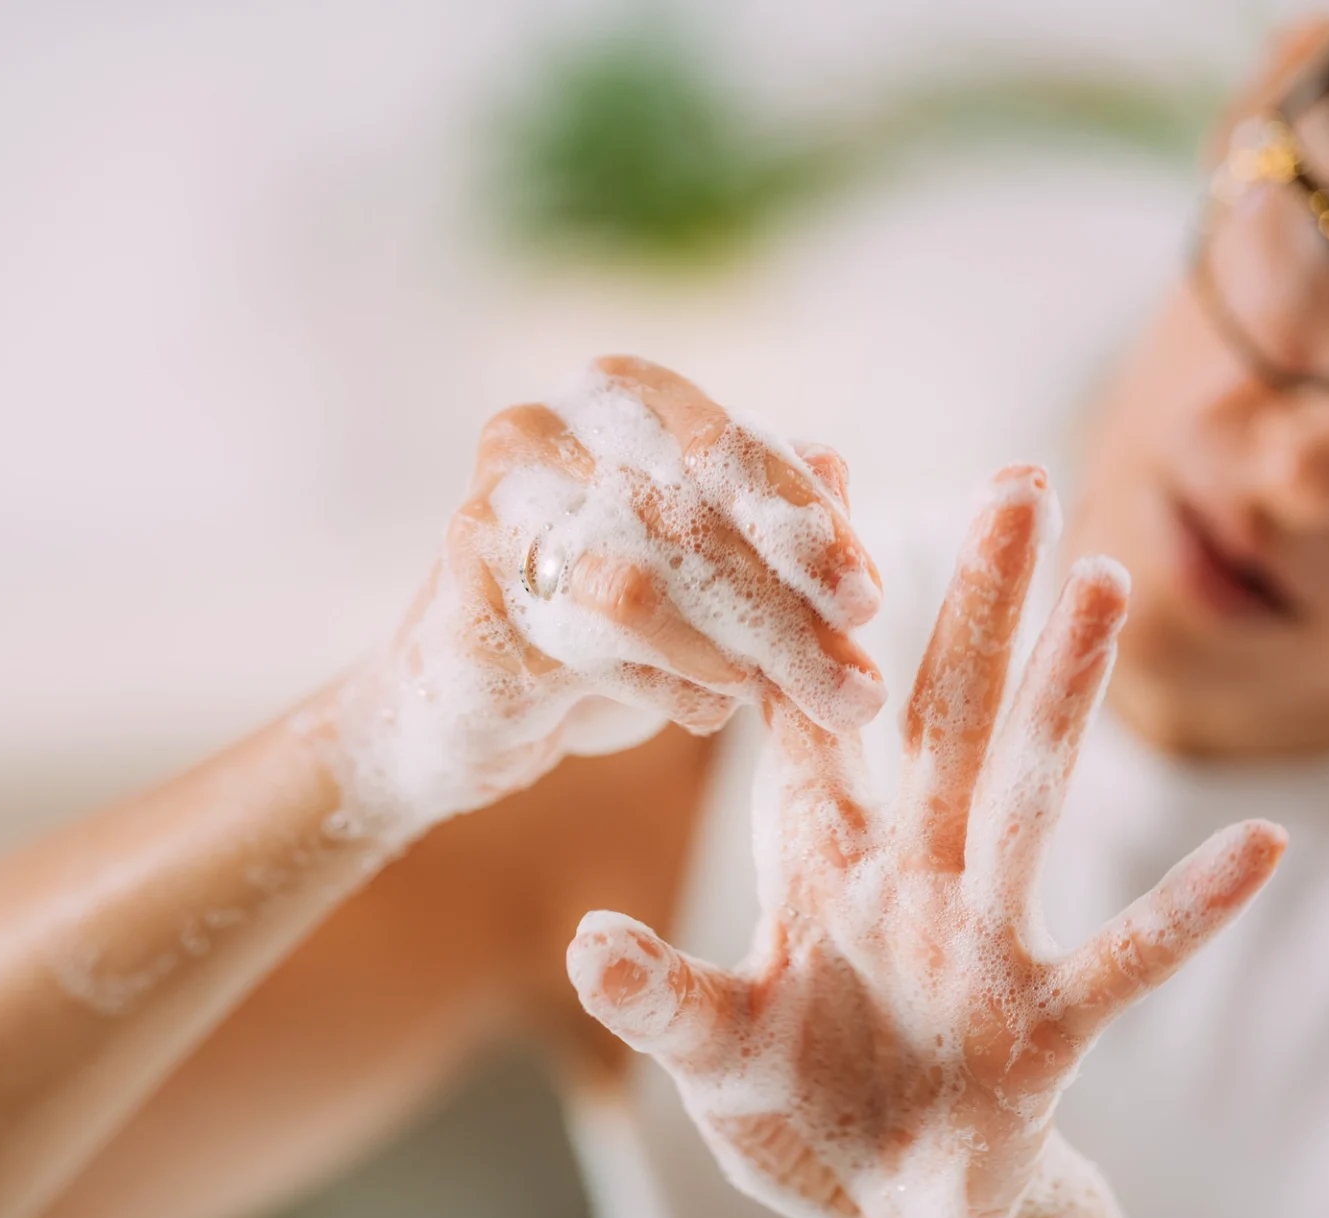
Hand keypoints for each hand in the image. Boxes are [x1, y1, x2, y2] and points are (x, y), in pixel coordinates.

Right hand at [322, 356, 885, 842]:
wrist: (472, 695)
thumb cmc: (616, 614)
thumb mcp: (716, 558)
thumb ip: (778, 518)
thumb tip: (839, 477)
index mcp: (622, 394)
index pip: (730, 447)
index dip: (805, 527)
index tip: (865, 603)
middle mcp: (545, 430)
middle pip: (692, 521)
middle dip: (789, 615)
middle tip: (855, 688)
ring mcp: (491, 508)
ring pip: (637, 590)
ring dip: (734, 657)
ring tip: (788, 703)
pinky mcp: (463, 599)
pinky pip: (584, 650)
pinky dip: (666, 688)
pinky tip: (708, 711)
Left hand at [569, 467, 1284, 1217]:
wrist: (892, 1213)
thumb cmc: (805, 1114)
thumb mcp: (716, 1057)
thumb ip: (662, 1000)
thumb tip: (585, 941)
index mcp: (823, 866)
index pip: (810, 712)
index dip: (802, 608)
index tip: (816, 486)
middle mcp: (913, 876)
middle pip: (944, 715)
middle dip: (975, 601)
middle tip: (1017, 483)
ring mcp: (985, 940)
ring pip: (1028, 794)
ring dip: (1067, 694)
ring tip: (1105, 585)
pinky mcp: (1045, 1022)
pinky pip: (1129, 956)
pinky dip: (1192, 906)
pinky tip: (1263, 844)